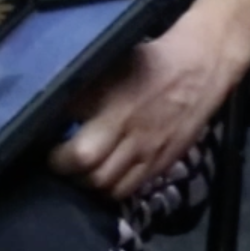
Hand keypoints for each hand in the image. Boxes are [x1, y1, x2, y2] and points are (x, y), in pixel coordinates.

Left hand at [49, 20, 242, 199]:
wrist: (200, 66)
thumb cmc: (149, 62)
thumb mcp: (108, 68)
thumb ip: (80, 95)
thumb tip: (49, 116)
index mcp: (115, 110)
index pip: (77, 152)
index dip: (55, 157)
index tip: (49, 148)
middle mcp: (132, 136)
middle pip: (93, 176)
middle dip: (71, 174)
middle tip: (64, 162)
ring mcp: (151, 152)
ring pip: (112, 188)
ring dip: (92, 184)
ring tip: (85, 171)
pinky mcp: (165, 161)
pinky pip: (134, 187)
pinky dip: (115, 187)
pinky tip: (109, 173)